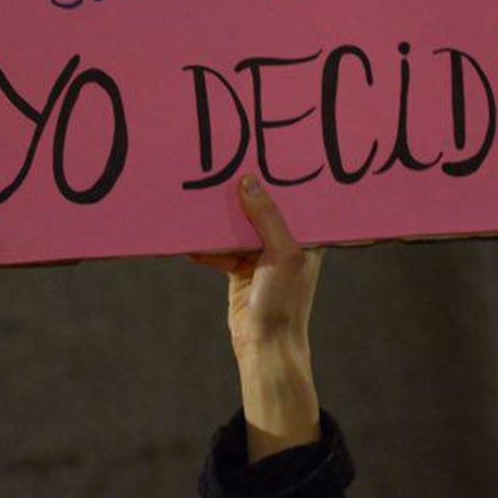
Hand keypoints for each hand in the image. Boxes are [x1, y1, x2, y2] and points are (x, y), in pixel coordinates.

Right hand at [193, 175, 322, 355]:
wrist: (264, 345)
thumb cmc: (285, 301)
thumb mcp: (282, 254)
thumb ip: (267, 217)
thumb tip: (247, 181)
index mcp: (307, 234)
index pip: (293, 198)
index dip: (278, 178)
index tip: (258, 153)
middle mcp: (286, 240)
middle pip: (260, 208)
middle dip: (242, 194)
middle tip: (221, 168)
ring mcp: (261, 254)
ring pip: (237, 227)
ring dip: (219, 219)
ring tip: (200, 199)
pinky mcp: (239, 268)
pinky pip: (219, 249)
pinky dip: (206, 247)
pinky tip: (190, 240)